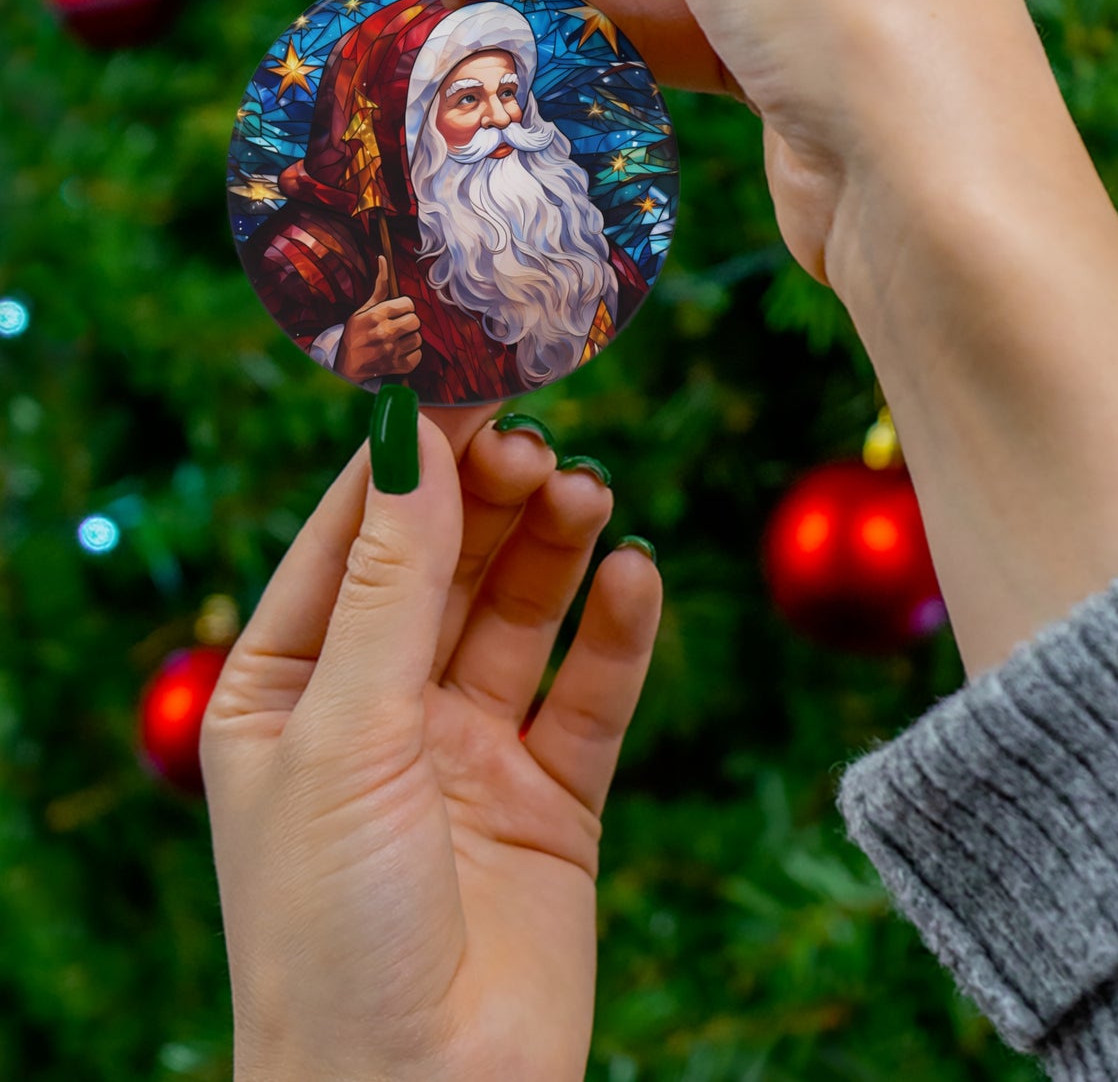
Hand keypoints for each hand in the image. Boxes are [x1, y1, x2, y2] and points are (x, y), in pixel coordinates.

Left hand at [201, 408, 662, 1081]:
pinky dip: (618, 632)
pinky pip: (591, 692)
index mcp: (289, 689)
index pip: (353, 537)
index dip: (409, 458)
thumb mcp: (346, 734)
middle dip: (491, 499)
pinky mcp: (552, 796)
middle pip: (447, 564)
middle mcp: (380, 708)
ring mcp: (469, 750)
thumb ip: (391, 584)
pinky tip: (636, 578)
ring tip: (589, 494)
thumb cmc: (332, 930)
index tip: (467, 379)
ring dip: (555, 548)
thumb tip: (414, 440)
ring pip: (522, 614)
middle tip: (540, 444)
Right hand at [336, 256, 421, 382]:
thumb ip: (379, 286)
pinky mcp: (398, 367)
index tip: (396, 312)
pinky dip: (412, 354)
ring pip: (418, 338)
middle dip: (408, 322)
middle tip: (398, 326)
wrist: (346, 367)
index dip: (404, 307)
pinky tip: (399, 352)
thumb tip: (384, 259)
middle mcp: (384, 333)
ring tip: (397, 340)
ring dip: (410, 338)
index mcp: (376, 315)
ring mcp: (392, 351)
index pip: (409, 303)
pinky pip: (418, 355)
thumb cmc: (355, 335)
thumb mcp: (363, 309)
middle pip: (416, 320)